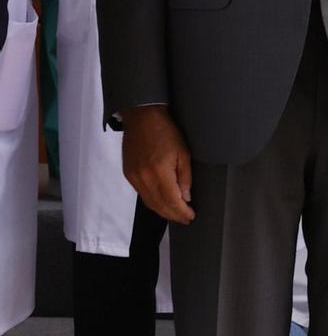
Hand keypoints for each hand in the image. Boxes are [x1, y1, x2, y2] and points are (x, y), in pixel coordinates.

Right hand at [121, 106, 194, 224]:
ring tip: (175, 214)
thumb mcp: (183, 152)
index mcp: (159, 172)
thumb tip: (186, 197)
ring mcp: (134, 177)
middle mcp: (144, 178)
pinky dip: (152, 201)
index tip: (191, 216)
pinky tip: (161, 202)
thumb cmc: (165, 131)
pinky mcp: (128, 174)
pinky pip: (141, 194)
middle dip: (173, 215)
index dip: (182, 212)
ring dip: (163, 211)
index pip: (172, 201)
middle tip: (185, 219)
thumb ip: (184, 177)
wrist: (142, 117)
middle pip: (159, 206)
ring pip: (149, 202)